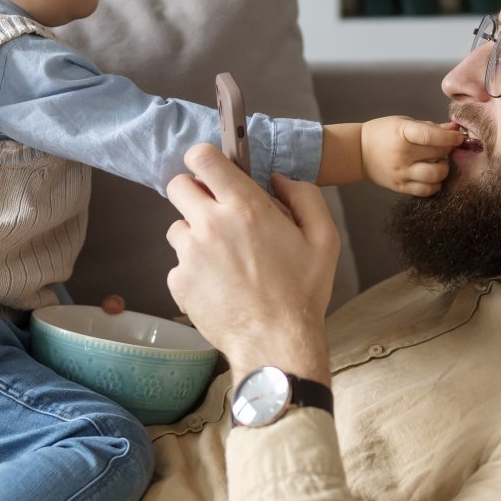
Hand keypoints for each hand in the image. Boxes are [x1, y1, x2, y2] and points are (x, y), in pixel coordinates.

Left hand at [164, 144, 337, 383]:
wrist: (276, 343)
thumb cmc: (301, 293)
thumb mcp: (324, 238)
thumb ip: (304, 197)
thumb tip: (279, 180)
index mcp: (245, 207)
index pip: (203, 157)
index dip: (204, 158)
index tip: (210, 169)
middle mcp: (211, 224)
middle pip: (177, 186)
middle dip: (194, 193)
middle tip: (215, 212)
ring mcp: (190, 254)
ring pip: (176, 227)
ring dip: (194, 235)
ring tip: (223, 259)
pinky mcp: (179, 281)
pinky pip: (178, 264)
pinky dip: (193, 271)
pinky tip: (219, 286)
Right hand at [360, 116, 464, 196]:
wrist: (358, 152)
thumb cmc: (383, 133)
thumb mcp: (404, 123)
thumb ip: (431, 127)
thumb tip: (456, 129)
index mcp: (402, 134)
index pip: (431, 136)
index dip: (450, 138)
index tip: (459, 137)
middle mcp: (401, 155)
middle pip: (437, 155)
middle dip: (448, 150)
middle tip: (446, 148)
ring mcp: (401, 173)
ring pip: (434, 176)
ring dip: (444, 169)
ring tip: (440, 163)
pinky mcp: (400, 187)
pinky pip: (426, 191)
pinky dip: (435, 185)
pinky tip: (433, 177)